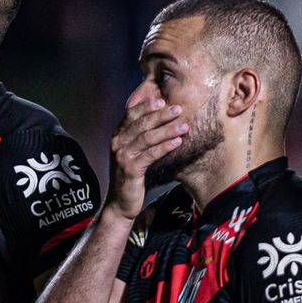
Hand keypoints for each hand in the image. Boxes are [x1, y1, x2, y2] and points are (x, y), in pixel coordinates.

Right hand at [107, 88, 186, 219]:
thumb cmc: (131, 175)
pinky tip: (177, 142)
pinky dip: (164, 147)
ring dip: (167, 130)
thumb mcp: (133, 153)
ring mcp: (122, 156)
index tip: (163, 99)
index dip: (146, 106)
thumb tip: (161, 119)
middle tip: (178, 109)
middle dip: (160, 115)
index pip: (131, 114)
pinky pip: (150, 154)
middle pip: (140, 123)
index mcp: (118, 136)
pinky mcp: (130, 169)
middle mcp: (117, 143)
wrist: (120, 202)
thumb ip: (141, 137)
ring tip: (184, 126)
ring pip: (146, 138)